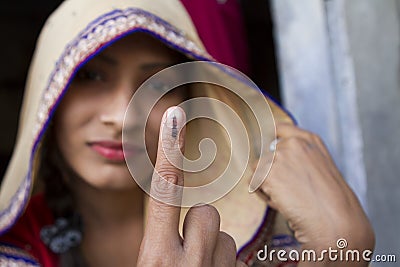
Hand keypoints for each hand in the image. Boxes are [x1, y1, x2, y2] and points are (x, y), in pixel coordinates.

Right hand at [137, 107, 246, 266]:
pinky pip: (236, 254)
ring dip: (213, 248)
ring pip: (225, 235)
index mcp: (156, 257)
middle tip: (188, 255)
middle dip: (198, 225)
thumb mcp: (152, 265)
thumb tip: (180, 213)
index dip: (170, 151)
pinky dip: (224, 262)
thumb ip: (161, 239)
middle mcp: (187, 264)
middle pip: (205, 212)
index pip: (164, 192)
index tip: (175, 116)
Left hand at [253, 123, 373, 265]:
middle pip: (265, 154)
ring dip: (267, 184)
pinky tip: (281, 202)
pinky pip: (254, 183)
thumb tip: (274, 154)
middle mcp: (293, 144)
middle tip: (290, 189)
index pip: (280, 128)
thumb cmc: (330, 201)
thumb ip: (300, 157)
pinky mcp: (269, 173)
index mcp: (310, 140)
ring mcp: (280, 157)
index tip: (264, 144)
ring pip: (258, 169)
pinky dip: (263, 195)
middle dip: (271, 172)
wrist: (334, 220)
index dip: (269, 138)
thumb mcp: (320, 168)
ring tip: (288, 197)